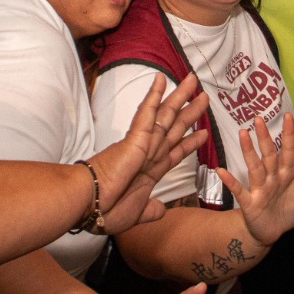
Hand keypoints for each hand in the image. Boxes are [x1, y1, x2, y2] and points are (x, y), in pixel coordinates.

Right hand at [89, 74, 208, 233]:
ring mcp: (142, 144)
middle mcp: (148, 153)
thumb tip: (162, 210)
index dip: (190, 142)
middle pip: (174, 127)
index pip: (174, 151)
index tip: (204, 133)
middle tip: (204, 96)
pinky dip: (154, 96)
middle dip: (190, 112)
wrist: (89, 205)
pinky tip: (161, 79)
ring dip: (180, 98)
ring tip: (193, 80)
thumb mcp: (136, 214)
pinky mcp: (135, 138)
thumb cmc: (105, 210)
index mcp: (149, 171)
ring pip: (166, 115)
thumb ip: (151, 210)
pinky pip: (147, 113)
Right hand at [221, 113, 293, 245]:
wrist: (272, 232)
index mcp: (286, 173)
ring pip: (255, 168)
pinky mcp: (250, 203)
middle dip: (264, 138)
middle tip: (258, 118)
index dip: (289, 135)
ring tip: (243, 134)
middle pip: (269, 155)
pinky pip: (239, 191)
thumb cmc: (289, 209)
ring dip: (248, 152)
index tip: (287, 116)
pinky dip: (231, 181)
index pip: (288, 151)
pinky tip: (221, 171)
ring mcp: (259, 189)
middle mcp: (272, 177)